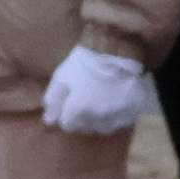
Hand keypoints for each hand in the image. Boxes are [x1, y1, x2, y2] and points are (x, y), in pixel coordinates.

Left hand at [39, 44, 154, 137]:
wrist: (115, 50)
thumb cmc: (84, 62)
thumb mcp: (61, 76)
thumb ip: (53, 100)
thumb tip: (48, 119)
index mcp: (78, 110)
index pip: (67, 124)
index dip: (66, 114)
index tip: (68, 105)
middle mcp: (96, 118)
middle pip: (84, 127)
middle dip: (80, 118)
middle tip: (83, 103)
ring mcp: (116, 117)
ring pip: (102, 128)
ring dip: (97, 120)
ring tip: (97, 106)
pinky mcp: (131, 112)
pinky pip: (120, 122)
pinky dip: (114, 117)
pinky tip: (112, 106)